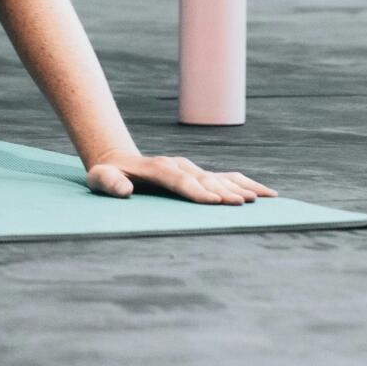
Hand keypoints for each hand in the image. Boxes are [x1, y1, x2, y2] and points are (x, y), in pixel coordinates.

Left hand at [85, 149, 276, 205]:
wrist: (118, 161)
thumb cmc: (108, 175)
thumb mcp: (99, 179)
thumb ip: (110, 184)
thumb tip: (125, 191)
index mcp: (158, 168)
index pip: (179, 180)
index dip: (196, 191)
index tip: (213, 201)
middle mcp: (179, 166)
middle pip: (205, 179)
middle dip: (223, 192)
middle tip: (243, 204)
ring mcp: (192, 169)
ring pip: (220, 177)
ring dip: (241, 188)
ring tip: (262, 199)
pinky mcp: (200, 175)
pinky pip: (227, 178)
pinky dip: (247, 184)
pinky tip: (267, 194)